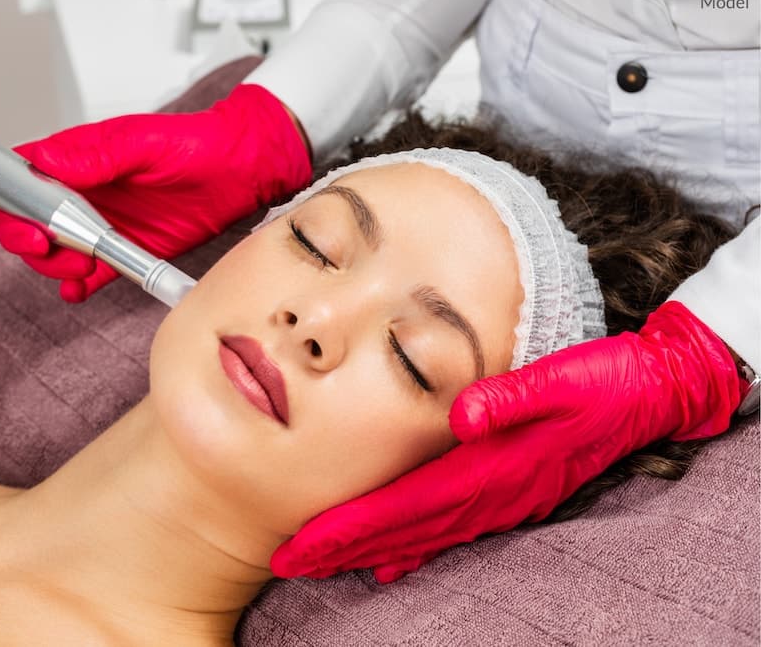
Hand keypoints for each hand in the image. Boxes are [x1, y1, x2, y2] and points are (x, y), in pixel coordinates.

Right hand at [0, 84, 311, 301]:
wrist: (241, 174)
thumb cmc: (195, 146)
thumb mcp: (142, 143)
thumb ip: (92, 156)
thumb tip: (44, 165)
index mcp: (74, 160)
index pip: (7, 172)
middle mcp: (80, 193)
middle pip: (21, 222)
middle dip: (22, 239)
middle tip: (49, 245)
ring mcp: (99, 225)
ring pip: (50, 254)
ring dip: (54, 267)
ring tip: (82, 265)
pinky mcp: (123, 252)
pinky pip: (84, 276)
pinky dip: (76, 286)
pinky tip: (84, 286)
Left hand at [270, 301, 741, 582]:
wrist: (650, 391)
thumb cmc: (603, 379)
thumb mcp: (563, 377)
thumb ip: (512, 397)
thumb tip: (461, 415)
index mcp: (493, 468)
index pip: (406, 506)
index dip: (351, 529)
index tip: (302, 545)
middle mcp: (492, 493)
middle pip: (403, 530)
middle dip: (343, 548)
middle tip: (289, 561)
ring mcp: (501, 498)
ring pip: (422, 534)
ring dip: (369, 550)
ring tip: (322, 561)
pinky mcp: (508, 490)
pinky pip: (450, 527)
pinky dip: (414, 544)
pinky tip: (390, 558)